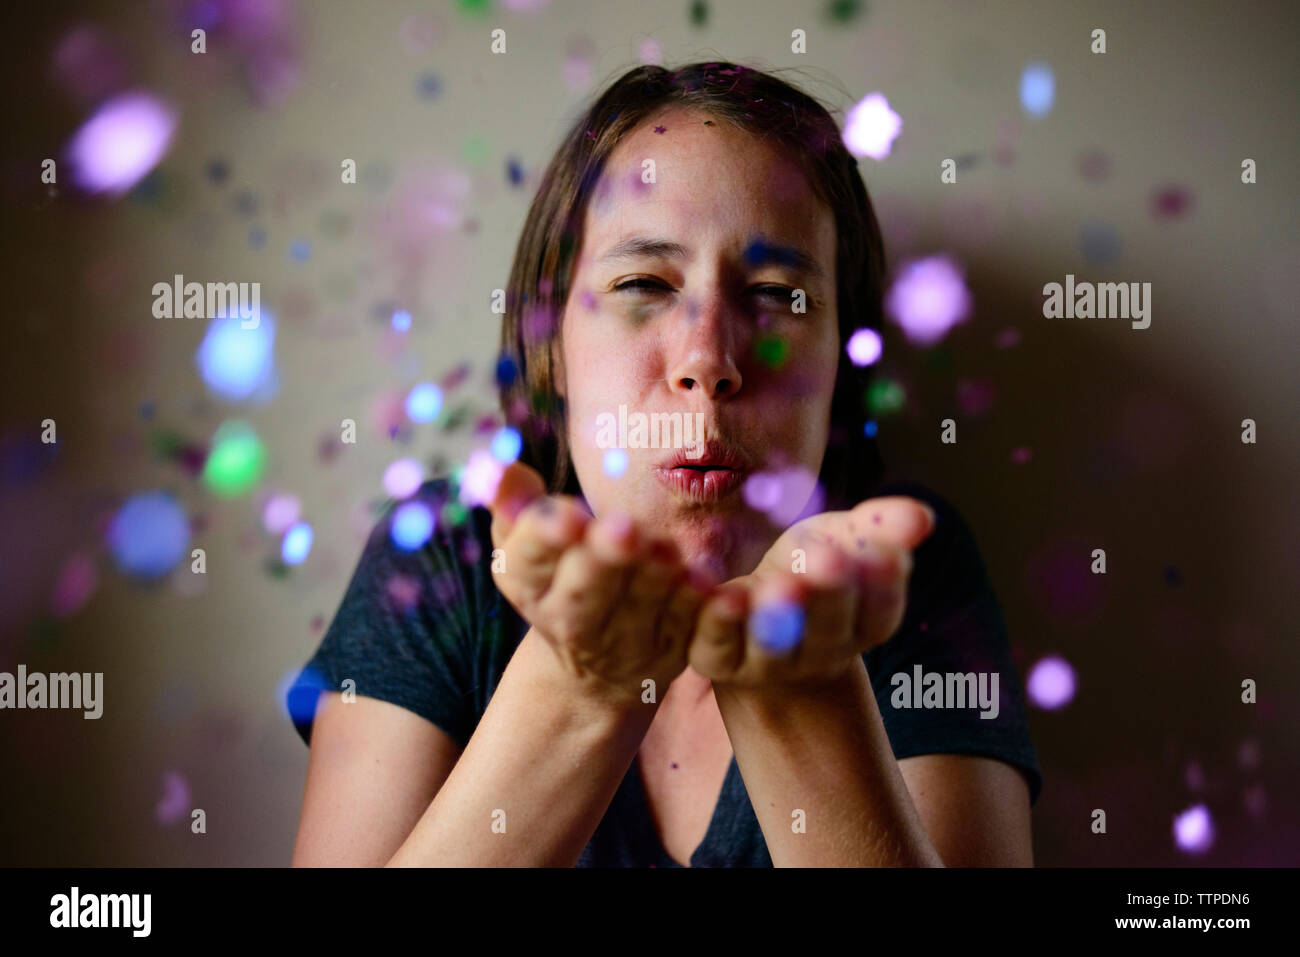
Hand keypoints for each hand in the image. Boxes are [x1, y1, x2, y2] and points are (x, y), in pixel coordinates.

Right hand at [488, 462, 714, 708]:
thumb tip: (500, 466)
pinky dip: (697, 607)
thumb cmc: (558, 577)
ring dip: (654, 578)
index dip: (546, 537)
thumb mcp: (523, 542)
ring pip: (639, 608)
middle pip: (583, 594)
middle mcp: (570, 621)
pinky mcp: (670, 651)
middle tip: (624, 530)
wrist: (595, 666)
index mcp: (526, 584)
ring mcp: (623, 642)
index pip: (529, 559)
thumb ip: (512, 500)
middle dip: (603, 561)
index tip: (568, 515)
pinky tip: (707, 584)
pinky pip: (687, 627)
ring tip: (666, 549)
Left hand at [686, 496, 937, 688]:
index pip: (879, 612)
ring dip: (776, 615)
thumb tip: (922, 516)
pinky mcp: (717, 659)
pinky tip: (721, 593)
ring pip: (773, 644)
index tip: (885, 552)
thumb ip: (879, 527)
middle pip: (828, 629)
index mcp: (860, 627)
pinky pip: (717, 643)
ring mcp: (766, 663)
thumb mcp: (843, 539)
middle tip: (830, 560)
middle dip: (829, 594)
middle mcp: (818, 654)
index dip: (882, 585)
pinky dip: (719, 619)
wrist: (749, 622)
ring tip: (781, 585)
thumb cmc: (807, 568)